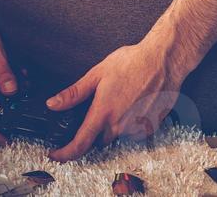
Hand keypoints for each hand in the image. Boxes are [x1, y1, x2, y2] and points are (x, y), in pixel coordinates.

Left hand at [45, 38, 183, 160]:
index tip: (56, 155)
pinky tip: (133, 104)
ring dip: (114, 124)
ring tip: (121, 99)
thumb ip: (74, 93)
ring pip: (117, 135)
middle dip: (95, 128)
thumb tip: (53, 104)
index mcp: (103, 112)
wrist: (163, 61)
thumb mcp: (97, 73)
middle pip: (99, 139)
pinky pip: (133, 133)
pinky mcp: (150, 129)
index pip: (80, 143)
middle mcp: (120, 125)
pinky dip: (130, 123)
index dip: (65, 153)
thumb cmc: (132, 63)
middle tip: (101, 105)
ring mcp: (136, 129)